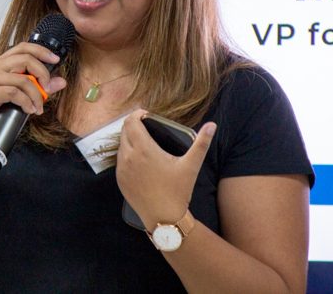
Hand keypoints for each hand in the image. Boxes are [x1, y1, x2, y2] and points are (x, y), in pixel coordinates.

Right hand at [0, 43, 66, 142]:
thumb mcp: (21, 96)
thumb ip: (40, 87)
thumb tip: (62, 81)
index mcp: (1, 64)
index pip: (23, 47)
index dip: (41, 51)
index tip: (56, 60)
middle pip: (26, 59)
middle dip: (42, 74)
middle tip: (48, 90)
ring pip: (22, 79)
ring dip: (36, 95)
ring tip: (38, 108)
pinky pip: (14, 93)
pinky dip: (26, 102)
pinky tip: (29, 110)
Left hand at [116, 109, 215, 231]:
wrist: (164, 219)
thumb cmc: (177, 191)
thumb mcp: (191, 166)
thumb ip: (202, 143)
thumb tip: (212, 125)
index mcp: (144, 149)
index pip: (131, 122)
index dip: (137, 114)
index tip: (146, 114)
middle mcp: (129, 157)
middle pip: (124, 131)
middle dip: (133, 125)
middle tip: (146, 126)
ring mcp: (122, 169)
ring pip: (121, 145)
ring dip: (129, 139)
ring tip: (143, 141)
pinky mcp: (120, 180)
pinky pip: (120, 160)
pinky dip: (127, 154)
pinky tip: (138, 158)